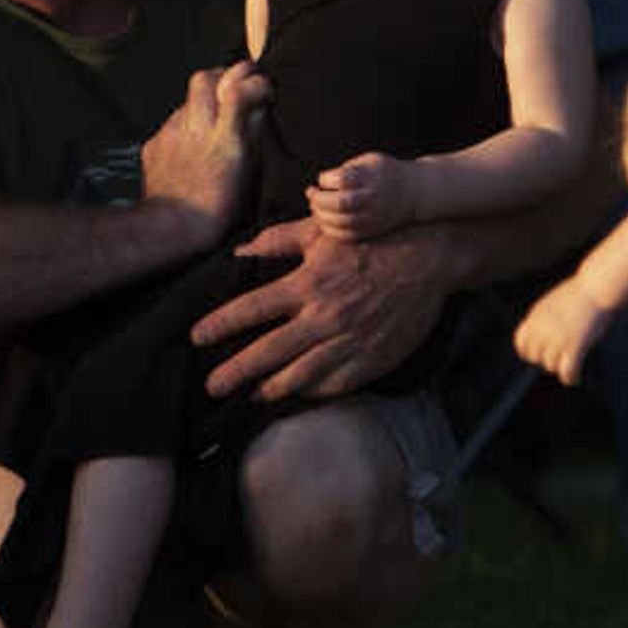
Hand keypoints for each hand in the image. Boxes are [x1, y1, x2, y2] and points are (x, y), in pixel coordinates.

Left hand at [141, 61, 269, 236]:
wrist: (172, 226)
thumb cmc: (218, 208)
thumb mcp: (248, 173)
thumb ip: (253, 134)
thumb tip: (260, 107)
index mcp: (225, 138)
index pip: (240, 88)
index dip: (256, 82)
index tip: (265, 90)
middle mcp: (195, 128)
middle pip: (205, 78)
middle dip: (223, 77)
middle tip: (235, 90)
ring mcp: (171, 133)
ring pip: (186, 100)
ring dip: (203, 102)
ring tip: (214, 121)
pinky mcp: (154, 143)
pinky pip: (172, 123)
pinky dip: (185, 127)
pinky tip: (192, 145)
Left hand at [191, 219, 443, 402]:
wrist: (429, 257)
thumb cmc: (372, 239)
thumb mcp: (322, 231)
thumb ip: (278, 240)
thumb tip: (240, 251)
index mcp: (307, 283)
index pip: (252, 309)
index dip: (221, 325)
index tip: (197, 337)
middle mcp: (324, 316)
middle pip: (269, 352)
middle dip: (235, 372)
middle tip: (212, 387)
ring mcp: (349, 341)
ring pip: (300, 375)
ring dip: (271, 389)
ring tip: (250, 396)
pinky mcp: (373, 358)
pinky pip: (336, 384)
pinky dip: (313, 392)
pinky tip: (297, 395)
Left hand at [306, 152, 415, 241]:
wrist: (413, 192)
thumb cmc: (384, 172)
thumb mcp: (368, 160)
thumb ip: (346, 169)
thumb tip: (321, 184)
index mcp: (371, 176)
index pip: (342, 180)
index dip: (325, 179)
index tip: (324, 179)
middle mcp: (373, 198)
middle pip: (340, 203)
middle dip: (318, 199)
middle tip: (311, 193)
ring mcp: (373, 217)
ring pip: (341, 222)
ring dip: (321, 215)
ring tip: (315, 206)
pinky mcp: (372, 230)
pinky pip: (347, 236)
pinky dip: (330, 229)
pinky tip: (325, 220)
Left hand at [512, 275, 612, 384]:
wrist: (597, 287)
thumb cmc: (581, 294)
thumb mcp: (553, 303)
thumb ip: (545, 320)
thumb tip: (542, 338)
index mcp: (535, 316)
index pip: (521, 343)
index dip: (529, 352)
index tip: (539, 356)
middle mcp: (542, 328)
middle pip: (536, 357)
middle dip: (547, 360)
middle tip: (561, 361)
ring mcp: (557, 338)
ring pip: (551, 366)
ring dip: (561, 369)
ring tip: (572, 370)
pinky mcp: (574, 346)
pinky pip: (567, 371)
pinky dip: (570, 378)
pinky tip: (575, 379)